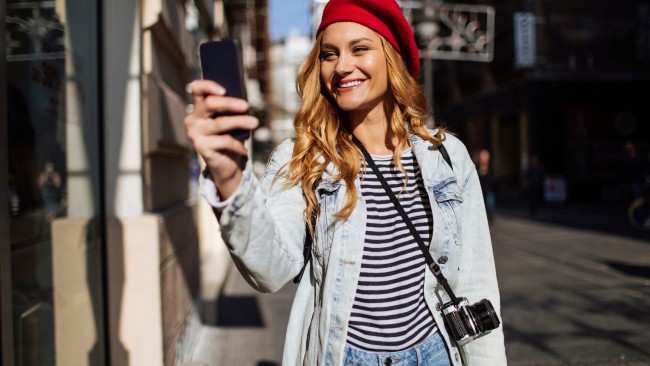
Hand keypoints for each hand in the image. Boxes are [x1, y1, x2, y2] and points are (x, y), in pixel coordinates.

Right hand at [184, 80, 258, 198]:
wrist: (225, 165)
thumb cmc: (230, 138)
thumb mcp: (231, 121)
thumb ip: (232, 110)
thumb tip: (243, 101)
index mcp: (199, 108)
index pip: (197, 89)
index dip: (208, 86)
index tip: (224, 89)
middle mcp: (193, 119)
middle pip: (209, 104)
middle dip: (229, 103)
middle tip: (246, 105)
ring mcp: (195, 133)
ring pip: (220, 123)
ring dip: (240, 122)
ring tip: (255, 123)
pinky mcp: (201, 147)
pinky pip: (224, 141)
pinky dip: (237, 145)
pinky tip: (244, 149)